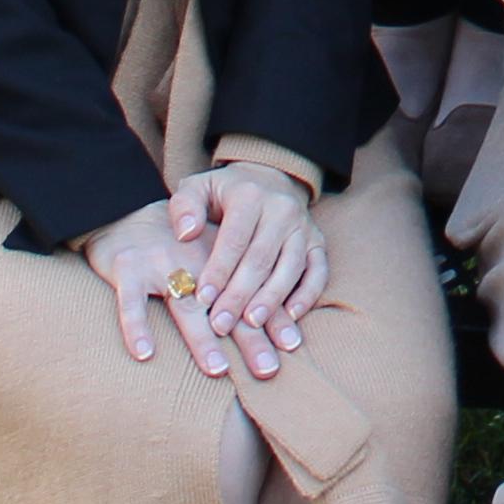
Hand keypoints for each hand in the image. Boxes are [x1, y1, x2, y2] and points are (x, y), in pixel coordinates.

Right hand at [82, 177, 309, 381]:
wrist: (124, 212)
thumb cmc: (175, 244)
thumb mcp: (209, 255)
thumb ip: (238, 284)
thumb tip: (277, 321)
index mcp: (219, 258)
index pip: (250, 292)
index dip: (271, 318)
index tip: (291, 346)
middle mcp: (194, 260)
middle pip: (226, 304)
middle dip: (249, 339)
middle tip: (267, 370)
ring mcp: (160, 263)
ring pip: (185, 306)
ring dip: (202, 339)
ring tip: (218, 369)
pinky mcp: (127, 268)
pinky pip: (131, 302)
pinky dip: (136, 326)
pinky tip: (144, 353)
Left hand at [171, 161, 328, 364]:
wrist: (265, 179)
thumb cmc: (223, 193)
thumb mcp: (197, 188)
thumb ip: (184, 207)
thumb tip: (186, 233)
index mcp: (250, 195)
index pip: (234, 239)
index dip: (219, 271)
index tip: (202, 299)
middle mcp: (282, 208)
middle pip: (261, 258)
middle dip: (239, 294)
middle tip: (220, 324)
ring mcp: (303, 226)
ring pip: (291, 267)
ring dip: (271, 299)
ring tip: (251, 325)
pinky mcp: (317, 242)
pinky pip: (319, 271)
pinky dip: (308, 295)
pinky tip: (290, 316)